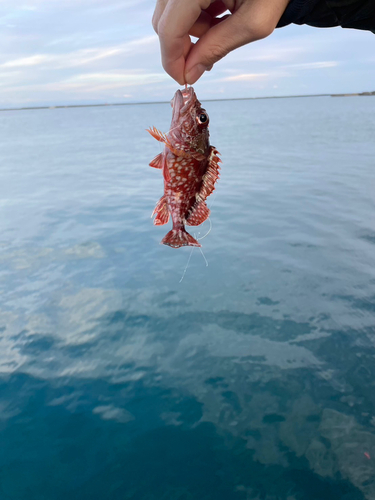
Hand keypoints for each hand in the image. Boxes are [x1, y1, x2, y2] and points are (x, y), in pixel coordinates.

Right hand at [152, 0, 290, 84]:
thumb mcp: (253, 22)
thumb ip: (218, 47)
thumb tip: (190, 72)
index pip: (169, 28)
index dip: (172, 60)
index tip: (183, 79)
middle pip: (163, 20)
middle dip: (182, 46)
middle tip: (204, 60)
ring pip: (170, 12)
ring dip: (191, 30)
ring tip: (221, 29)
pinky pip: (180, 2)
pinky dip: (196, 15)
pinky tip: (218, 14)